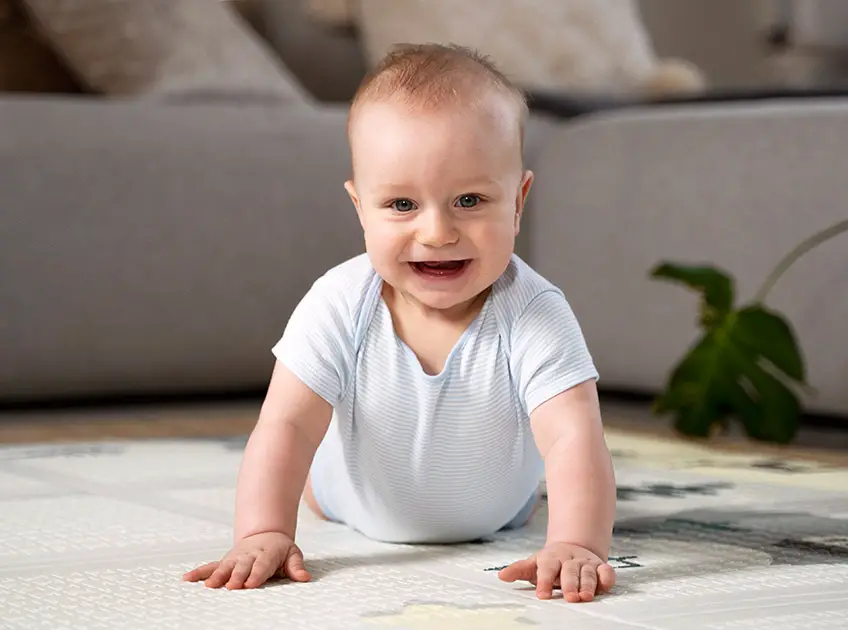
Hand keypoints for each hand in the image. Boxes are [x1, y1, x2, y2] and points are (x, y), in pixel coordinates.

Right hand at [182, 531, 309, 589]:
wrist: (266, 534)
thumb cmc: (280, 549)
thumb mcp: (292, 554)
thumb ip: (296, 566)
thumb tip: (304, 577)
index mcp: (266, 554)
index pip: (261, 566)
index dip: (256, 575)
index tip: (250, 584)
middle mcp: (248, 556)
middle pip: (242, 567)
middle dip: (236, 576)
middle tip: (231, 586)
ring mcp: (235, 558)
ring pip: (224, 566)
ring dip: (217, 576)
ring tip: (209, 586)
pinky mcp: (225, 561)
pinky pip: (210, 566)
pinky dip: (199, 572)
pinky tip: (187, 579)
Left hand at [498, 542, 615, 601]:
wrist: (572, 548)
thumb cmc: (550, 563)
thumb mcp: (533, 564)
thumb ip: (518, 570)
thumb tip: (501, 576)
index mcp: (551, 559)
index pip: (547, 569)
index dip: (544, 581)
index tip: (542, 595)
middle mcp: (569, 560)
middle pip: (569, 571)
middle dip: (569, 584)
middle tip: (569, 597)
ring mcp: (586, 563)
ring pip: (588, 572)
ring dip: (587, 584)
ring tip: (585, 596)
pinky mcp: (601, 567)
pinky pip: (607, 571)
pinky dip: (607, 577)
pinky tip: (605, 585)